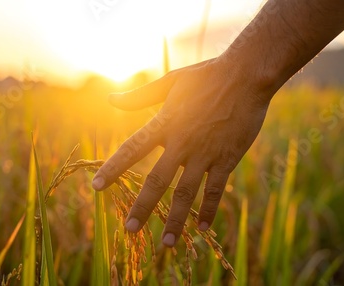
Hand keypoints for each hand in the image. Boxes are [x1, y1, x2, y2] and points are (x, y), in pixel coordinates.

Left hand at [92, 56, 269, 246]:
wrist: (247, 75)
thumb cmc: (207, 76)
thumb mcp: (170, 82)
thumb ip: (139, 96)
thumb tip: (110, 99)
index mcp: (164, 123)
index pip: (132, 149)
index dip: (113, 168)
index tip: (96, 187)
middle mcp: (181, 142)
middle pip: (156, 181)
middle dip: (141, 207)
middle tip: (129, 230)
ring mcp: (205, 153)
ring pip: (186, 193)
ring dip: (176, 219)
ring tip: (167, 243)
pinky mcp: (227, 158)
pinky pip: (216, 190)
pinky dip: (209, 210)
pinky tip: (202, 229)